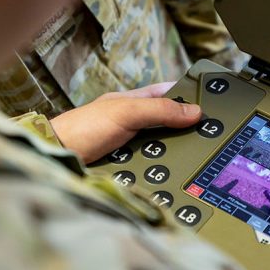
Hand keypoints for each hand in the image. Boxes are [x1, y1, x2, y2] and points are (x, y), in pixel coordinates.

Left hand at [50, 82, 200, 163]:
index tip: (211, 103)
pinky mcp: (127, 168)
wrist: (57, 159)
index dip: (188, 95)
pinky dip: (159, 172)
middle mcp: (133, 122)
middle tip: (208, 138)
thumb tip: (195, 111)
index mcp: (134, 100)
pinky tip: (170, 177)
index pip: (169, 92)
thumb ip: (159, 109)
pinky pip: (151, 168)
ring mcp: (130, 146)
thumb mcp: (126, 112)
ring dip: (172, 156)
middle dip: (184, 131)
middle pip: (169, 124)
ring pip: (162, 149)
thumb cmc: (83, 128)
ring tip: (191, 160)